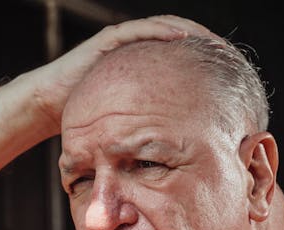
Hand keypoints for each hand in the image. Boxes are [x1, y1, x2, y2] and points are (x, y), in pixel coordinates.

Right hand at [18, 15, 214, 134]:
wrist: (53, 104)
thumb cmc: (91, 118)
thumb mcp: (130, 122)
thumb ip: (151, 125)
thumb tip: (178, 147)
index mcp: (145, 69)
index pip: (182, 57)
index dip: (206, 59)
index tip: (230, 70)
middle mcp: (137, 52)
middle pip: (179, 38)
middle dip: (205, 43)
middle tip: (230, 53)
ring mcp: (124, 43)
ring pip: (164, 27)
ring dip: (191, 32)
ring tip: (214, 41)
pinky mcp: (109, 40)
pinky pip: (140, 30)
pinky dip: (162, 31)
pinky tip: (182, 37)